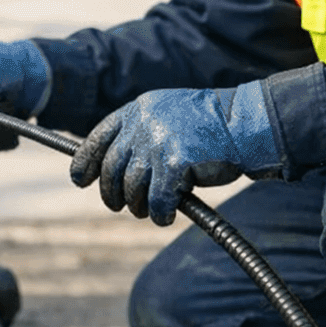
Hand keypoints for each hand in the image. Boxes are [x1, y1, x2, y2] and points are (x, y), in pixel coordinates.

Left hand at [70, 83, 283, 225]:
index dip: (85, 161)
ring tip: (149, 211)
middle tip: (120, 206)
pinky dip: (159, 214)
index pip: (99, 137)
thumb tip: (116, 166)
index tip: (80, 179)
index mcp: (138, 110)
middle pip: (112, 168)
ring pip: (131, 188)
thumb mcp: (168, 115)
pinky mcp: (174, 164)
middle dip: (112, 193)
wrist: (245, 125)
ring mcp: (157, 143)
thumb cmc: (210, 126)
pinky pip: (157, 201)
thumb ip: (141, 133)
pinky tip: (167, 217)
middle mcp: (143, 124)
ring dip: (138, 206)